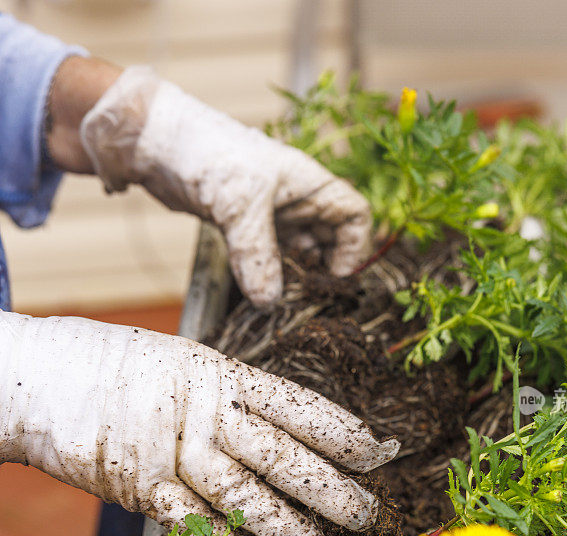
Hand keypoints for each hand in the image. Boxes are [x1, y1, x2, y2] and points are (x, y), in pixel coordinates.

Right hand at [0, 313, 398, 535]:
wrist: (36, 375)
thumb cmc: (117, 365)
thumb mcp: (183, 361)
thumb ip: (228, 396)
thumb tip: (281, 429)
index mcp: (219, 374)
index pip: (296, 405)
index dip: (340, 430)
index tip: (377, 452)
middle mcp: (201, 412)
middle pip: (280, 456)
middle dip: (329, 488)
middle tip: (366, 512)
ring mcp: (168, 449)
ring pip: (242, 494)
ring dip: (287, 527)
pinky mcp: (135, 484)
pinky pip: (189, 518)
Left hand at [79, 67, 371, 305]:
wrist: (152, 142)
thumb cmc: (206, 154)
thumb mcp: (239, 207)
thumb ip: (257, 256)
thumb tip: (270, 302)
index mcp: (307, 183)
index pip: (353, 215)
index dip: (353, 248)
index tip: (335, 277)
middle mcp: (294, 197)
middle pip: (328, 238)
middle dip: (323, 268)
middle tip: (307, 297)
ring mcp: (269, 211)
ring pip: (297, 250)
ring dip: (294, 275)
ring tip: (283, 296)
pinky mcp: (243, 223)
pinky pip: (268, 254)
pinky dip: (268, 273)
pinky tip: (258, 290)